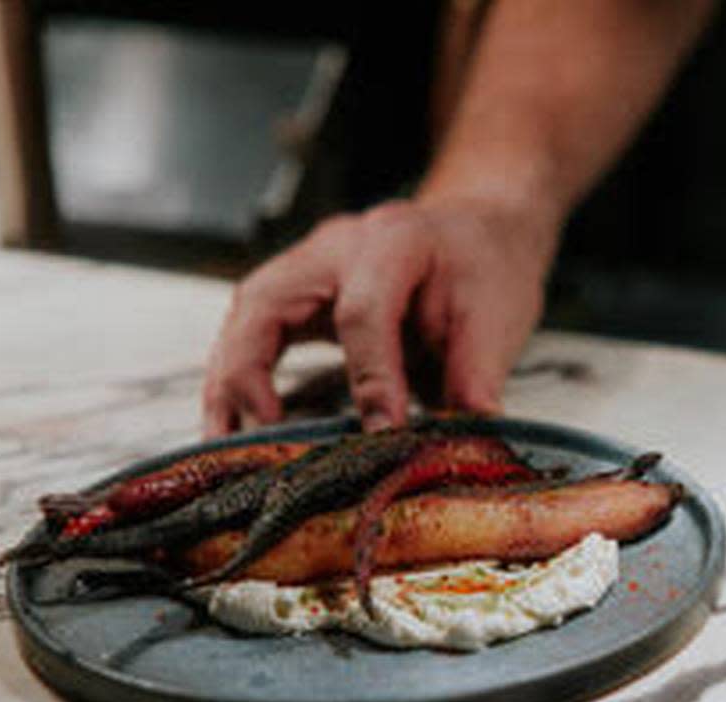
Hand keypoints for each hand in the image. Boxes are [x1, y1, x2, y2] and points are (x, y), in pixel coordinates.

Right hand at [202, 196, 557, 436]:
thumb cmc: (485, 267)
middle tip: (259, 439)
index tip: (384, 433)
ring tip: (227, 446)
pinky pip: (252, 335)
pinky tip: (240, 429)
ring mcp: (308, 268)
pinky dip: (240, 382)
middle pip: (265, 304)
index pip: (365, 312)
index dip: (372, 379)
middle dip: (249, 375)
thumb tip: (462, 441)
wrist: (477, 231)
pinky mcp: (297, 295)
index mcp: (394, 241)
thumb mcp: (497, 315)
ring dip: (229, 384)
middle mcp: (336, 248)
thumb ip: (476, 376)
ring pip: (244, 320)